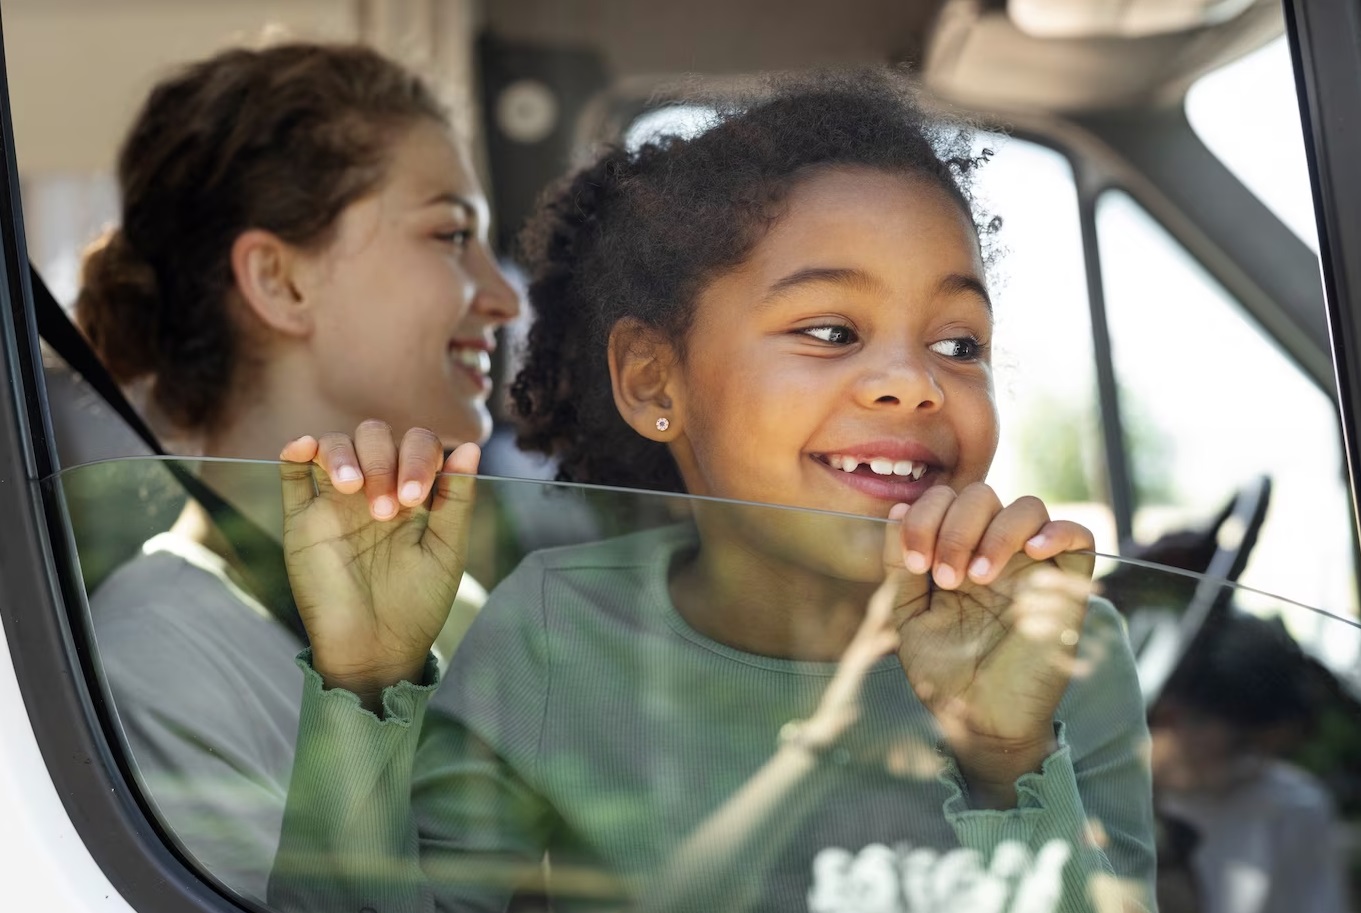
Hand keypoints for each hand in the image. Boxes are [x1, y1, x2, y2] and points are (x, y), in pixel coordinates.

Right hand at [279, 420, 479, 705]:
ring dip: (346, 456)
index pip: (416, 444)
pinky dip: (296, 452)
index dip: (419, 457)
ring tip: (354, 491)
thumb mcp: (447, 551)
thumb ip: (457, 498)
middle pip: (374, 436)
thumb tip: (471, 446)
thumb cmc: (417, 604)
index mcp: (414, 491)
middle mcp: (375, 488)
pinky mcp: (303, 519)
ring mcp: (336, 501)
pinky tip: (305, 448)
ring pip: (335, 446)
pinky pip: (292, 474)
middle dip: (383, 460)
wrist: (375, 648)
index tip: (416, 498)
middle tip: (387, 510)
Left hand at [892, 484, 1094, 804]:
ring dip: (996, 532)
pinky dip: (1057, 531)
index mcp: (954, 553)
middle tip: (945, 577)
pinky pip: (1080, 537)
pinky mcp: (1067, 588)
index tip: (915, 562)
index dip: (925, 516)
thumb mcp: (907, 613)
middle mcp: (993, 553)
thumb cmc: (943, 672)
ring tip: (978, 577)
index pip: (945, 499)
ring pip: (1028, 507)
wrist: (980, 720)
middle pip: (983, 495)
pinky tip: (1031, 552)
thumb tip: (895, 510)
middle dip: (955, 527)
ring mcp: (1032, 567)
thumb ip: (900, 564)